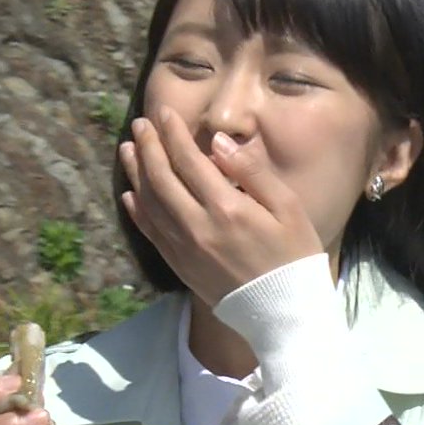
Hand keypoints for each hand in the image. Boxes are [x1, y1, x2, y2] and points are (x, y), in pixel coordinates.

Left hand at [119, 105, 324, 307]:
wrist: (285, 311)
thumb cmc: (295, 255)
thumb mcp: (288, 207)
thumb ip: (252, 172)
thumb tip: (218, 143)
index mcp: (227, 207)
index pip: (189, 161)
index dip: (172, 134)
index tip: (163, 113)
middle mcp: (198, 226)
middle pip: (161, 178)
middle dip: (148, 147)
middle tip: (141, 124)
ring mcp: (185, 249)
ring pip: (149, 203)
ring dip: (137, 173)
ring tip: (128, 149)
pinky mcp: (180, 266)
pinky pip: (150, 232)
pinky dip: (137, 210)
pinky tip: (131, 195)